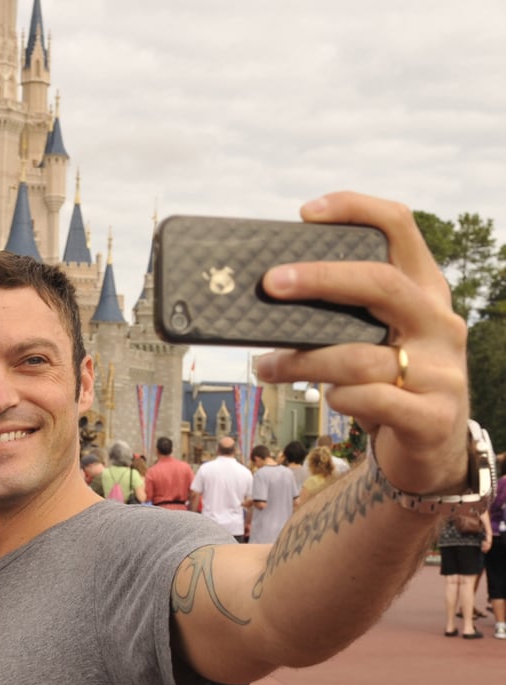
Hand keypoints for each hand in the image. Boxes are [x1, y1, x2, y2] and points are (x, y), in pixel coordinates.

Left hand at [255, 192, 469, 499]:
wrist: (432, 451)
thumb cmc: (390, 385)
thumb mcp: (376, 342)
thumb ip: (343, 319)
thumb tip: (270, 300)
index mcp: (424, 291)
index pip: (400, 228)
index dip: (356, 210)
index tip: (306, 213)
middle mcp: (439, 323)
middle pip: (380, 282)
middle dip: (319, 280)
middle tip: (270, 283)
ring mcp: (442, 370)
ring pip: (360, 354)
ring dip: (303, 360)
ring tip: (266, 365)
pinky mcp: (433, 416)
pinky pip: (372, 399)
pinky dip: (341, 398)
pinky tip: (330, 399)